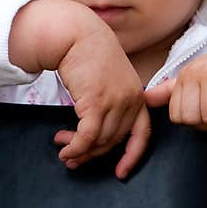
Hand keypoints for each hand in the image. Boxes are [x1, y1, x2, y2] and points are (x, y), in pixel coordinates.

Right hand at [9, 0, 150, 179]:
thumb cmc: (88, 56)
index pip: (143, 133)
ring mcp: (116, 102)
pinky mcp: (97, 102)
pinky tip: (64, 146)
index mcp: (138, 96)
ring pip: (100, 141)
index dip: (133, 156)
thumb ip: (110, 103)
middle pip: (115, 141)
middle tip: (73, 158)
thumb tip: (96, 134)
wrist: (75, 34)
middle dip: (92, 154)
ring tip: (63, 149)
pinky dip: (75, 146)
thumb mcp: (109, 80)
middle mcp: (131, 100)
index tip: (121, 172)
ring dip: (78, 150)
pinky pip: (87, 136)